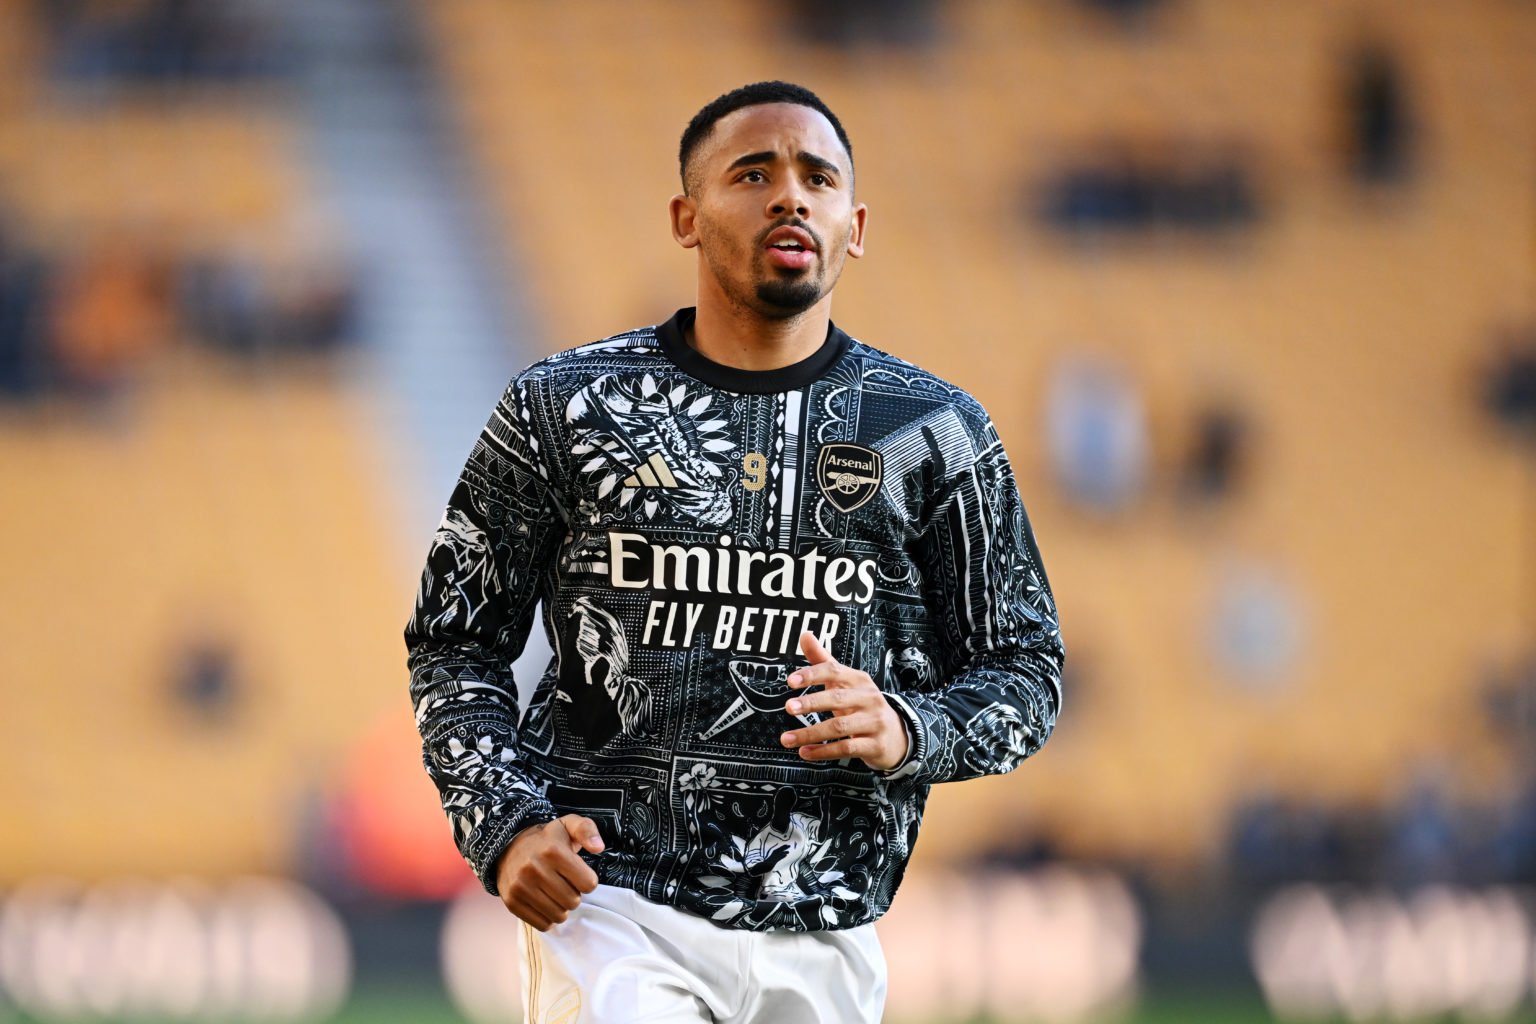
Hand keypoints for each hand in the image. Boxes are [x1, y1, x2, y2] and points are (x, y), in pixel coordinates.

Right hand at [494, 814, 603, 930]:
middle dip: (574, 895)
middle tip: (566, 884)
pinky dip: (548, 918)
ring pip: (559, 916)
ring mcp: (521, 887)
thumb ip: (587, 830)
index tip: (579, 875)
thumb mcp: (568, 825)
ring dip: (562, 908)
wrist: (509, 846)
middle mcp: (534, 869)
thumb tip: (598, 847)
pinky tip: (545, 903)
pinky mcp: (512, 902)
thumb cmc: (546, 840)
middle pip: (574, 901)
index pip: (588, 884)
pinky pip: (542, 924)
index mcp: (553, 850)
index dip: (588, 881)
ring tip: (555, 894)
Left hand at [780, 631, 909, 770]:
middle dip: (811, 703)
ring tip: (786, 739)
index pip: (835, 671)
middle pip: (837, 698)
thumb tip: (805, 634)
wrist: (896, 736)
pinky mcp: (874, 745)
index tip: (790, 681)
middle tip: (788, 707)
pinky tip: (805, 752)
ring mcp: (874, 722)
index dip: (812, 674)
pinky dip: (823, 751)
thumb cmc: (862, 705)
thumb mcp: (845, 683)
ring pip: (839, 727)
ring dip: (810, 733)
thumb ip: (823, 660)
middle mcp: (869, 698)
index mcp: (859, 680)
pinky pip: (846, 747)